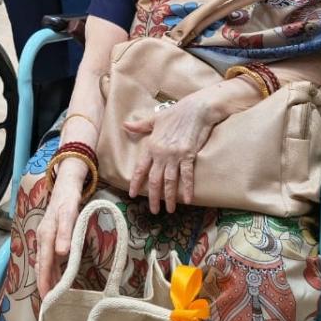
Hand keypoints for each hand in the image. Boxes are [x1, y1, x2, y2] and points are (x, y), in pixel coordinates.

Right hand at [35, 165, 85, 297]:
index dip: (45, 280)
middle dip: (43, 284)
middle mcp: (42, 238)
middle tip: (48, 303)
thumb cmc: (68, 200)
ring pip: (44, 262)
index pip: (44, 263)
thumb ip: (65, 233)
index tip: (47, 297)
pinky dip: (51, 269)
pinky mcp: (50, 237)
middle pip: (41, 265)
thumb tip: (61, 254)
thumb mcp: (69, 214)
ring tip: (52, 294)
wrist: (66, 185)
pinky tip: (57, 276)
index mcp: (46, 235)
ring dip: (47, 278)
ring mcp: (45, 238)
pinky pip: (48, 257)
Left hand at [125, 94, 226, 213]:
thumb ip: (140, 126)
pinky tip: (187, 200)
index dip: (136, 182)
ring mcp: (175, 155)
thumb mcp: (155, 119)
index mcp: (151, 145)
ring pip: (170, 181)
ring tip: (170, 210)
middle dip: (154, 197)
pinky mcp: (189, 155)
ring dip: (169, 197)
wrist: (195, 109)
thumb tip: (125, 125)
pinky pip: (187, 176)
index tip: (133, 194)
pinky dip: (187, 188)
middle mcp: (161, 153)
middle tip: (154, 210)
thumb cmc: (175, 113)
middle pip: (155, 179)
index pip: (141, 168)